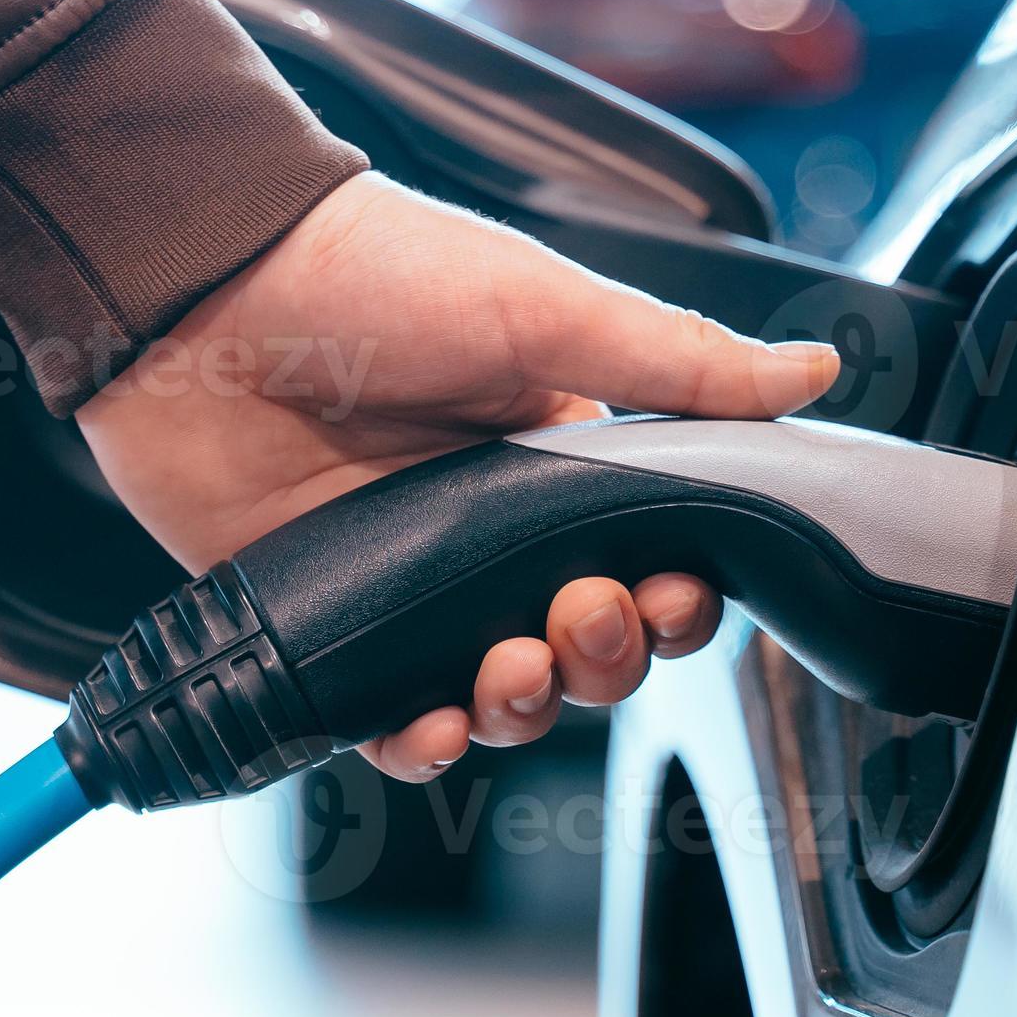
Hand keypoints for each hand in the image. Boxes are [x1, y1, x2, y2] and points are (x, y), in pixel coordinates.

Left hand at [76, 173, 838, 779]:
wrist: (202, 291)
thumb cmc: (372, 273)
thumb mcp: (548, 307)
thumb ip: (682, 364)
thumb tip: (814, 374)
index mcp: (557, 454)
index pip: (654, 559)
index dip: (679, 597)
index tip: (675, 587)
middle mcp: (487, 527)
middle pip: (589, 645)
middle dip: (607, 656)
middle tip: (582, 614)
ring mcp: (406, 581)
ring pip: (502, 693)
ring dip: (530, 705)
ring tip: (512, 662)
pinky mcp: (326, 623)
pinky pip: (391, 719)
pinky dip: (426, 743)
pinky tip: (437, 724)